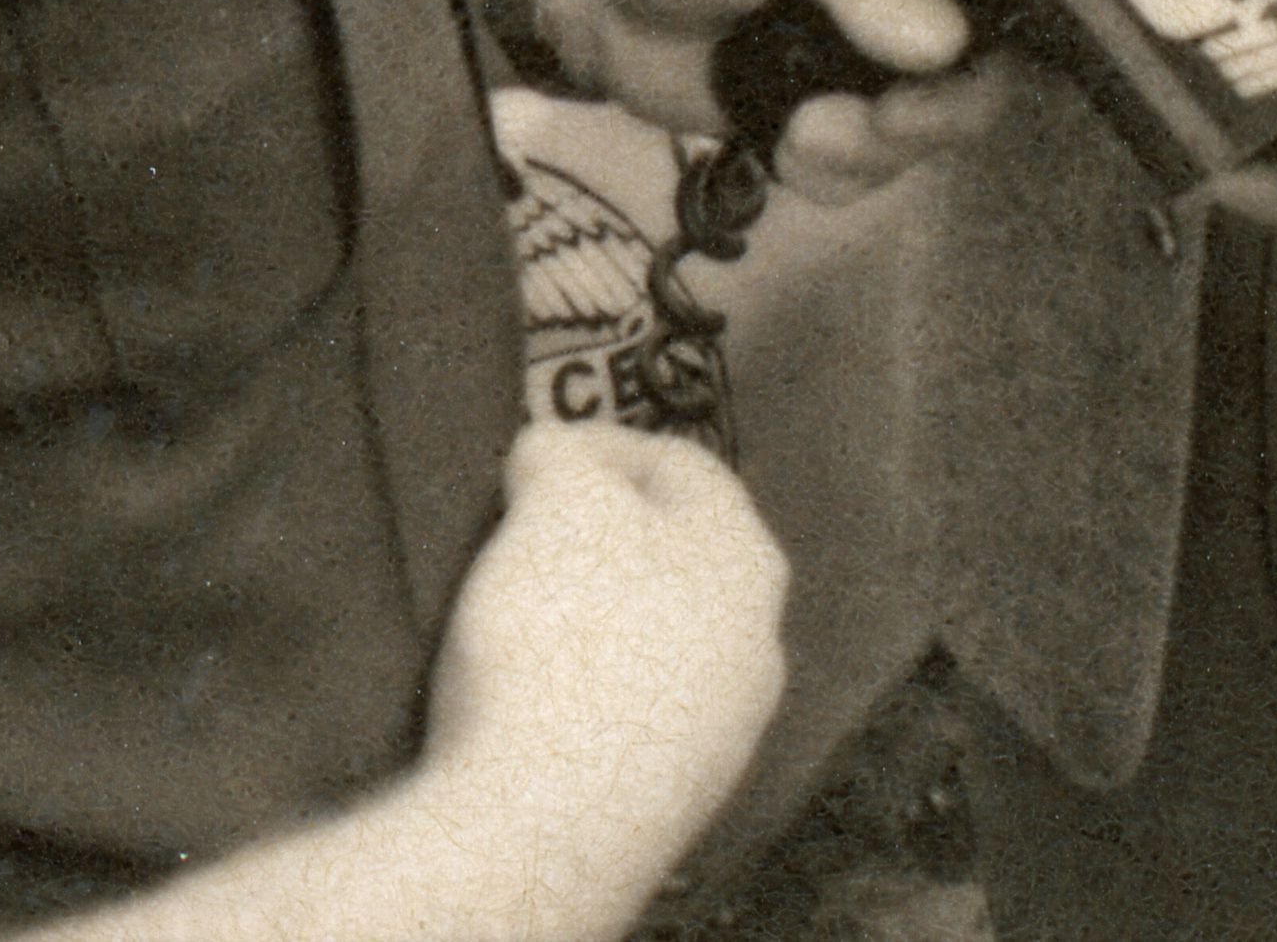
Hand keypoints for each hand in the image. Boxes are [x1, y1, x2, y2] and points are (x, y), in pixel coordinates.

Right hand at [422, 420, 786, 928]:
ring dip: (595, 617)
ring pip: (656, 643)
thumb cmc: (565, 634)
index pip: (681, 467)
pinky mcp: (671, 806)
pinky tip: (532, 700)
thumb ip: (564, 457)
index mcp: (749, 558)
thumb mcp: (557, 499)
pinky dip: (585, 695)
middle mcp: (758, 646)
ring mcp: (722, 736)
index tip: (533, 456)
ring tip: (519, 613)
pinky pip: (629, 720)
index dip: (600, 443)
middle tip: (526, 529)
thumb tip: (558, 456)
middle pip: (676, 558)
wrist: (542, 831)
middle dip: (602, 534)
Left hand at [535, 0, 999, 192]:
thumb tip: (945, 49)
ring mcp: (875, 46)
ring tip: (806, 135)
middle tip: (894, 122)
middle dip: (945, 109)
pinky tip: (786, 151)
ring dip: (880, 150)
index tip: (983, 54)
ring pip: (934, 124)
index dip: (1026, 11)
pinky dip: (839, 175)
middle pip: (990, 58)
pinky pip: (874, 164)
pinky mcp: (830, 108)